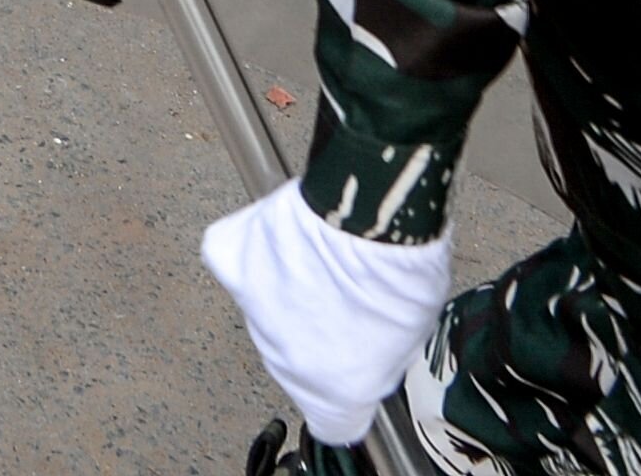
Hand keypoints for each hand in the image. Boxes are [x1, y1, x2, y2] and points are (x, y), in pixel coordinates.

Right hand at [201, 187, 446, 447]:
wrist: (369, 218)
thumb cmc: (400, 272)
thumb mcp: (409, 337)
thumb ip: (376, 361)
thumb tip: (365, 355)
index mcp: (336, 392)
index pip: (334, 422)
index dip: (346, 395)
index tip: (354, 374)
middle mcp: (287, 363)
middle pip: (296, 361)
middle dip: (315, 335)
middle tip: (342, 300)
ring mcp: (253, 313)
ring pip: (267, 314)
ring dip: (286, 294)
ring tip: (318, 260)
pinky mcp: (232, 263)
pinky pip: (235, 264)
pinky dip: (252, 252)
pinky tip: (278, 241)